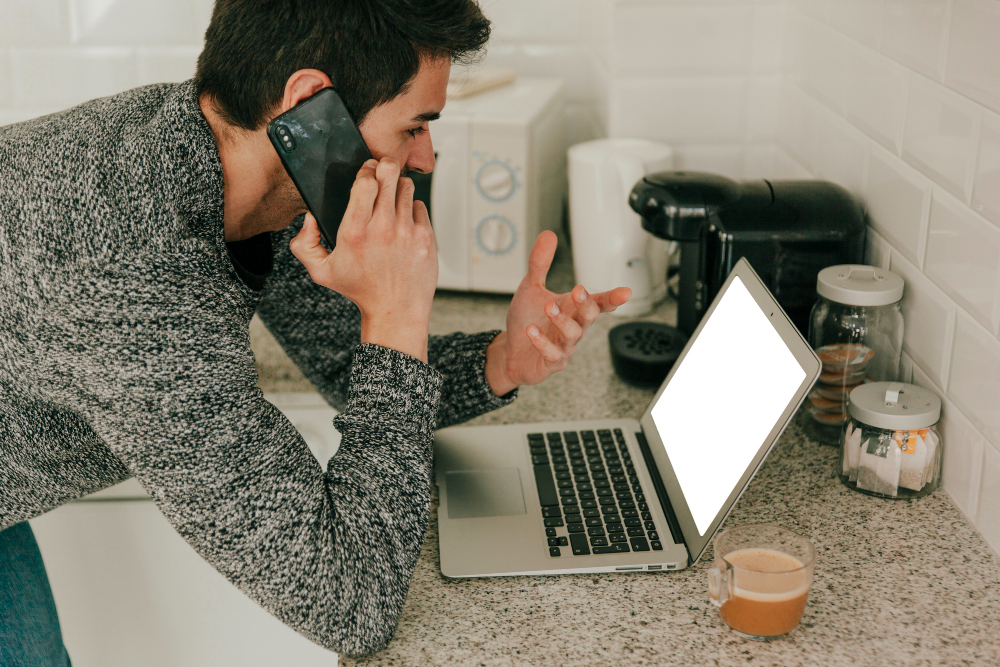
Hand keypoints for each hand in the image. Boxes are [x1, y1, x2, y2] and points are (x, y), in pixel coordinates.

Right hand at [289, 158, 437, 361]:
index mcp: (355, 232)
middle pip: (388, 173)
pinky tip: (404, 221)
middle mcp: (382, 228)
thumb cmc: (361, 290)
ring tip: (392, 198)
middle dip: (383, 168)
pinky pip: (420, 206)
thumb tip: (308, 219)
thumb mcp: (322, 272)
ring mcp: (406, 231)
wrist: (396, 310)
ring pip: (406, 186)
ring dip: (398, 187)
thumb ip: (304, 244)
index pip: (364, 182)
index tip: (365, 176)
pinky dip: (412, 209)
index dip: (364, 173)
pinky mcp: (425, 237)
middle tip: (381, 174)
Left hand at [484, 231, 631, 394]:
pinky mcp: (550, 361)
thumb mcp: (530, 288)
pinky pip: (552, 354)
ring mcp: (563, 346)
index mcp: (573, 309)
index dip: (612, 298)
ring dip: (561, 320)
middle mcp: (573, 327)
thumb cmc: (527, 320)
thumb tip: (548, 234)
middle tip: (578, 291)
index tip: (625, 292)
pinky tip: (531, 330)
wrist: (511, 352)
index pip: (598, 302)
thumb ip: (540, 263)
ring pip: (572, 335)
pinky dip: (542, 342)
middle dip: (586, 304)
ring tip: (549, 306)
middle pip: (589, 317)